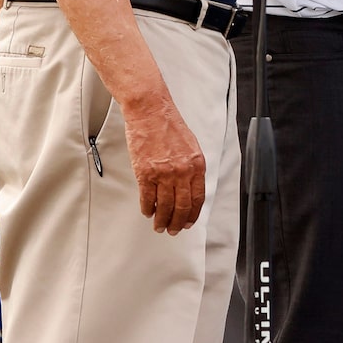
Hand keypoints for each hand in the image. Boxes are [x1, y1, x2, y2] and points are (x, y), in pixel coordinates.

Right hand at [120, 83, 206, 233]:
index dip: (192, 214)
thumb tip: (189, 187)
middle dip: (177, 222)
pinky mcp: (145, 172)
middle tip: (173, 230)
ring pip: (164, 206)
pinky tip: (148, 212)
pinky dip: (147, 208)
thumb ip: (191, 167)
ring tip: (159, 226)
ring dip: (161, 219)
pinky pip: (147, 197)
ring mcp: (163, 173)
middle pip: (181, 206)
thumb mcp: (191, 146)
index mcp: (196, 165)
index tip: (188, 222)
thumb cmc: (169, 125)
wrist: (150, 112)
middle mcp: (182, 171)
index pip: (197, 198)